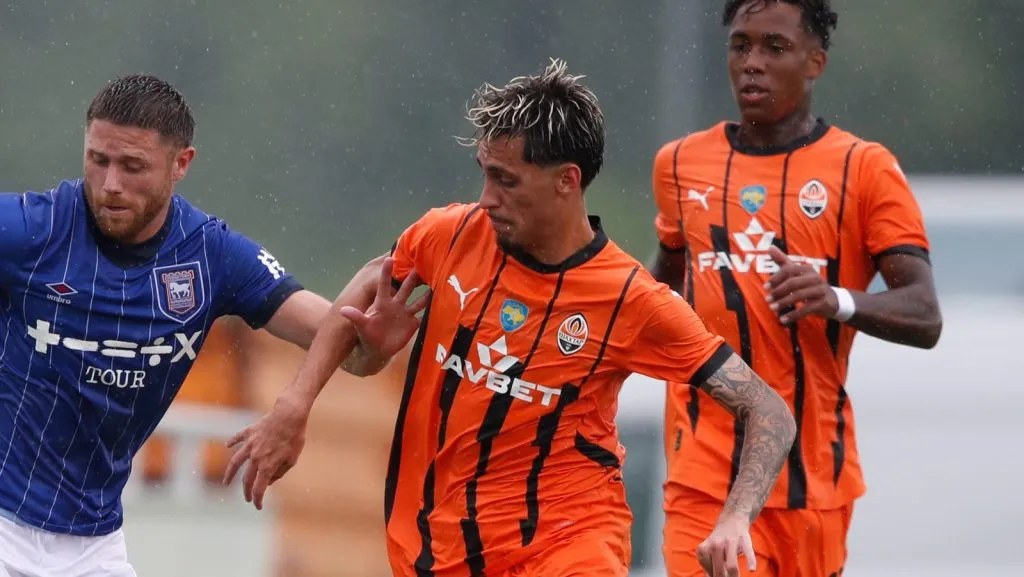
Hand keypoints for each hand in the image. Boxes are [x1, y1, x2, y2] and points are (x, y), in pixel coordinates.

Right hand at [223, 392, 309, 509]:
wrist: (289, 415)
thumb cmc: (294, 437)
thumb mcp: (292, 459)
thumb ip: (280, 472)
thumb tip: (270, 481)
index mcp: (267, 466)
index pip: (259, 488)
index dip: (257, 500)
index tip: (258, 506)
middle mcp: (255, 457)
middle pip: (246, 479)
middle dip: (246, 491)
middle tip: (247, 498)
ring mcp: (250, 444)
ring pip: (235, 462)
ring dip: (230, 474)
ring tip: (226, 482)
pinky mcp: (249, 432)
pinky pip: (237, 438)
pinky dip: (231, 442)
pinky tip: (227, 446)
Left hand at [339, 257, 428, 357]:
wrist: (378, 349)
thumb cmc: (367, 334)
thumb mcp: (361, 325)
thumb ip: (355, 317)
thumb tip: (343, 310)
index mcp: (383, 303)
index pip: (385, 284)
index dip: (387, 272)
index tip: (391, 258)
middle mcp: (396, 304)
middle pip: (406, 289)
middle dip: (412, 277)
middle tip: (421, 264)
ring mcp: (406, 313)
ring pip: (419, 301)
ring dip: (427, 293)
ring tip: (437, 283)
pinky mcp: (413, 324)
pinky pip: (424, 316)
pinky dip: (432, 312)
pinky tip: (442, 305)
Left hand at [696, 515, 755, 576]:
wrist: (732, 518)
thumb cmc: (720, 540)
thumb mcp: (710, 551)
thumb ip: (709, 566)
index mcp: (704, 549)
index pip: (709, 570)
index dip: (714, 576)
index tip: (717, 576)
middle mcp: (715, 545)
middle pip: (719, 569)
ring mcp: (730, 542)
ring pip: (731, 564)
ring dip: (733, 576)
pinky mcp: (744, 539)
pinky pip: (748, 552)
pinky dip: (750, 561)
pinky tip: (751, 569)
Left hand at [763, 245, 836, 324]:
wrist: (833, 301)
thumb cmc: (810, 286)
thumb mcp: (797, 273)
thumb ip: (783, 262)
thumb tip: (770, 247)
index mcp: (806, 269)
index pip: (789, 270)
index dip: (776, 278)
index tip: (765, 287)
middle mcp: (814, 277)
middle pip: (793, 282)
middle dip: (778, 291)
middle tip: (767, 299)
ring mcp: (820, 290)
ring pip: (799, 296)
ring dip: (784, 303)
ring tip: (773, 309)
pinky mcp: (823, 303)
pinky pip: (806, 309)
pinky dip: (793, 315)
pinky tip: (783, 320)